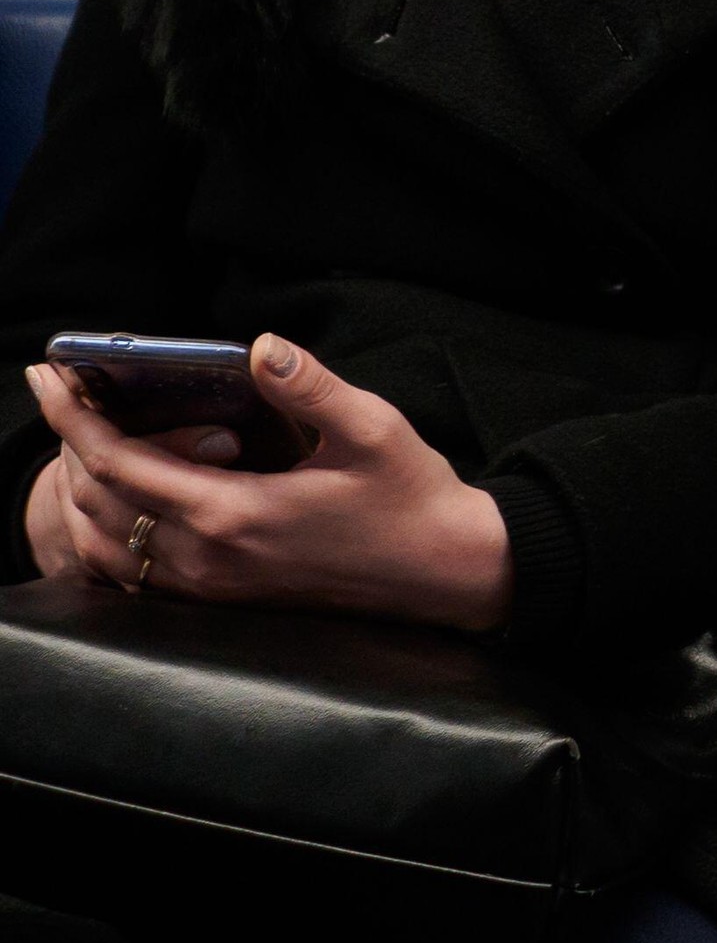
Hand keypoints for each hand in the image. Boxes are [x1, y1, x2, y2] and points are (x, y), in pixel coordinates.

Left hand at [22, 338, 512, 630]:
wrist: (443, 571)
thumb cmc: (411, 497)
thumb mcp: (373, 429)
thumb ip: (310, 387)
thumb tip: (261, 346)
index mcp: (235, 513)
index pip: (118, 463)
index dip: (72, 416)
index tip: (47, 375)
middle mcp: (209, 556)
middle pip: (96, 500)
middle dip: (71, 442)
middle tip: (74, 393)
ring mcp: (211, 584)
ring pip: (103, 541)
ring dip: (84, 487)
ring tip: (93, 438)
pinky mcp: (223, 596)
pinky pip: (132, 569)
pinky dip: (107, 528)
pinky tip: (124, 497)